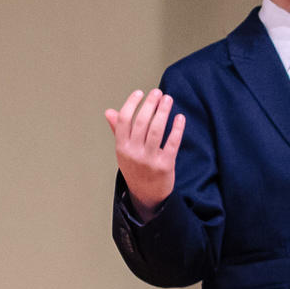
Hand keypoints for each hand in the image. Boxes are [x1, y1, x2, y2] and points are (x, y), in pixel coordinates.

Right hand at [104, 89, 183, 214]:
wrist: (146, 196)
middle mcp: (133, 153)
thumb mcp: (123, 151)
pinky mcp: (165, 166)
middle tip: (158, 92)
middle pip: (141, 122)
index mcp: (122, 147)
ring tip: (168, 99)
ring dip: (163, 112)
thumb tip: (109, 111)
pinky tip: (180, 117)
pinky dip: (177, 129)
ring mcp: (149, 160)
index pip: (124, 120)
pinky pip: (172, 143)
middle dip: (150, 104)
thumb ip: (118, 130)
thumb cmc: (135, 169)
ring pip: (156, 130)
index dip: (131, 103)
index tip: (140, 93)